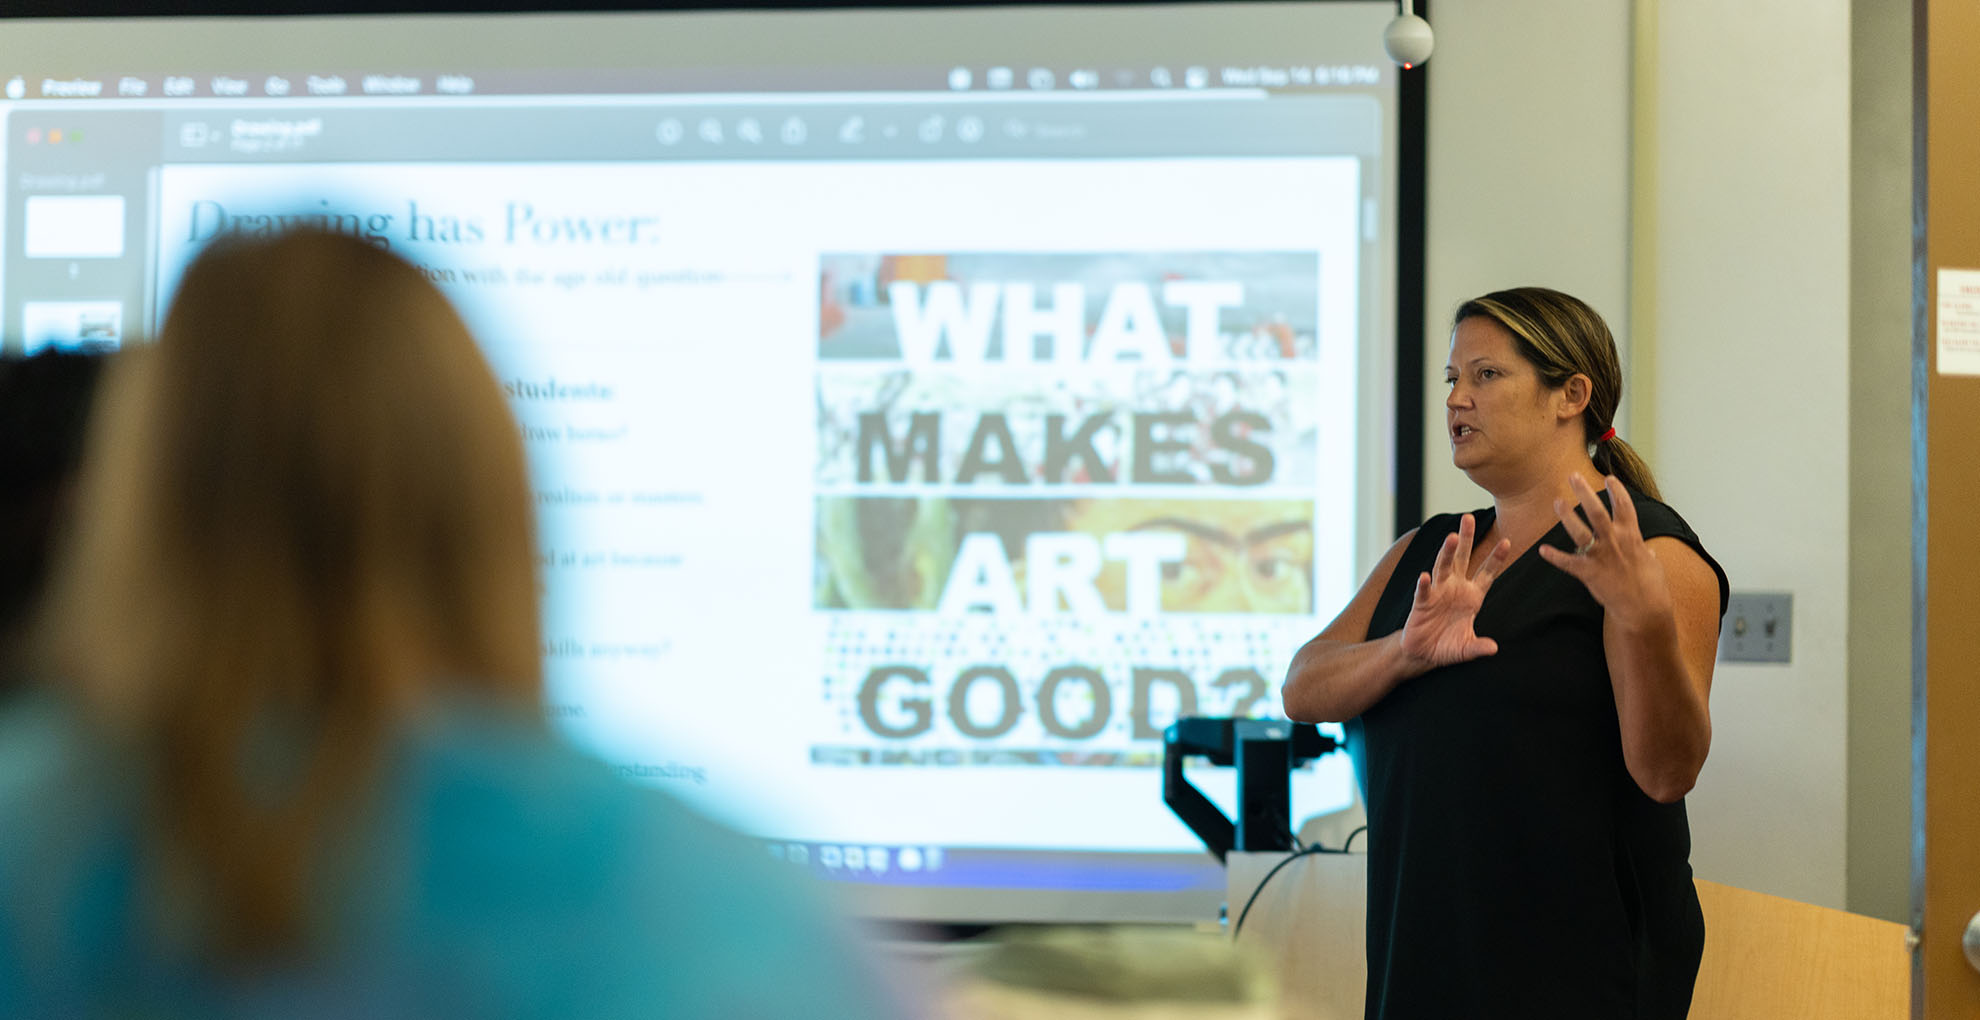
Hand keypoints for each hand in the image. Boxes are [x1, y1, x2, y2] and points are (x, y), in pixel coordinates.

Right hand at [1398, 512, 1512, 670]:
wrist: (1424, 654)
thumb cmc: (1448, 646)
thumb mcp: (1468, 649)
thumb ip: (1479, 647)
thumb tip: (1493, 648)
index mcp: (1472, 596)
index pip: (1487, 573)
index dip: (1496, 558)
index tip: (1507, 541)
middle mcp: (1455, 588)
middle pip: (1462, 558)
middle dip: (1466, 538)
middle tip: (1468, 518)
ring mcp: (1438, 593)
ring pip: (1443, 568)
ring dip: (1446, 553)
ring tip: (1452, 537)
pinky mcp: (1422, 603)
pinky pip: (1424, 591)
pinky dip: (1424, 584)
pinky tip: (1425, 577)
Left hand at [1537, 475, 1673, 626]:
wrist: (1644, 609)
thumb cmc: (1652, 587)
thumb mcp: (1653, 565)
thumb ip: (1646, 554)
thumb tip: (1649, 553)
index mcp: (1632, 536)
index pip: (1624, 506)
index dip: (1617, 491)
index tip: (1609, 478)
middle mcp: (1615, 541)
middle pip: (1597, 511)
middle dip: (1585, 492)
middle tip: (1573, 475)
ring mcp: (1601, 556)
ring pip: (1580, 531)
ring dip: (1567, 516)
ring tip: (1557, 502)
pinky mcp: (1589, 573)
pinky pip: (1568, 563)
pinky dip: (1555, 557)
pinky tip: (1542, 550)